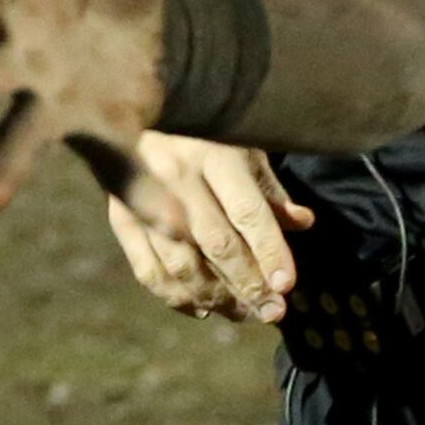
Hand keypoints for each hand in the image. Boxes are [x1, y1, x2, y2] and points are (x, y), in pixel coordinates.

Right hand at [104, 133, 313, 322]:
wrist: (129, 110)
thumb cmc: (202, 131)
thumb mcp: (242, 146)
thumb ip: (269, 189)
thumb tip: (304, 224)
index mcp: (214, 154)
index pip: (247, 212)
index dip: (269, 251)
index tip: (287, 285)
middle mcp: (177, 178)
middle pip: (216, 243)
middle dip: (248, 284)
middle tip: (273, 312)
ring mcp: (143, 200)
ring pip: (181, 264)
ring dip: (216, 297)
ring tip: (245, 314)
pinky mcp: (121, 218)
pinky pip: (147, 269)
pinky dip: (175, 297)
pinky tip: (202, 310)